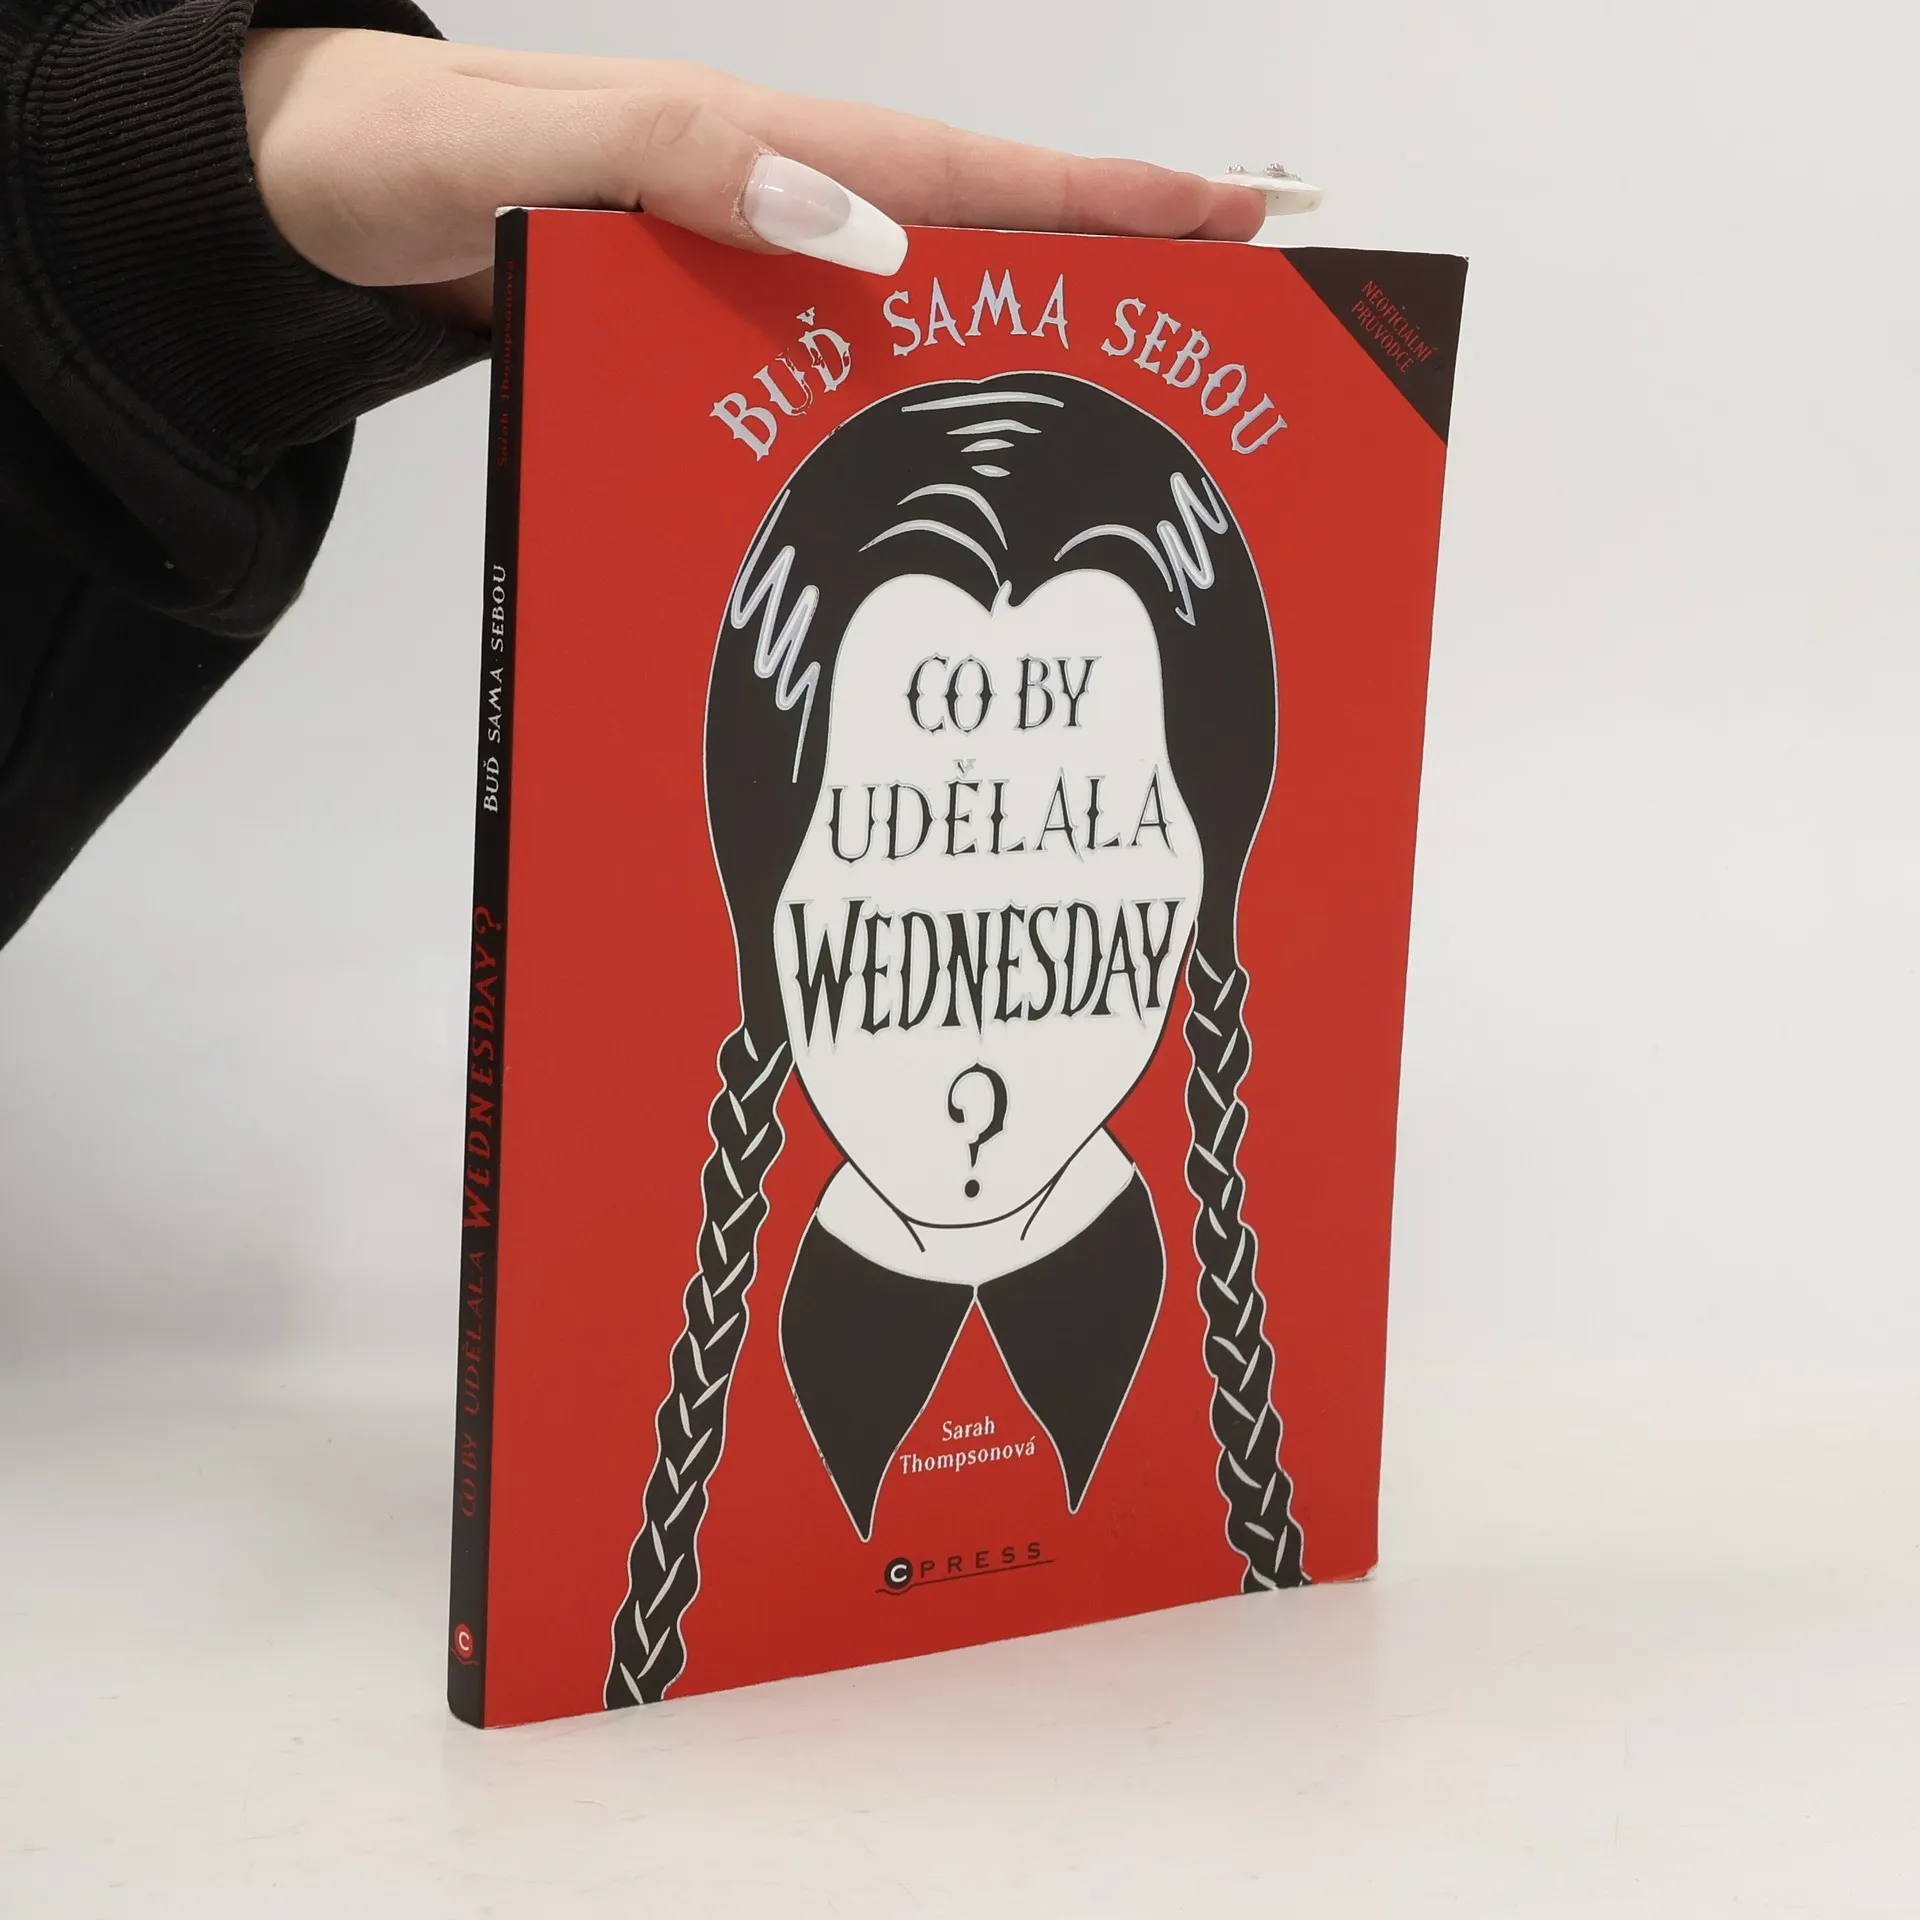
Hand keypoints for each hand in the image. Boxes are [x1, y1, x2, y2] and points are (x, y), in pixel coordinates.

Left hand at [241, 30, 1270, 328]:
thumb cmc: (392, 157)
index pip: (966, 172)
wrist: (307, 195)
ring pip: (918, 296)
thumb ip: (673, 161)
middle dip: (1112, 258)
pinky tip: (944, 453)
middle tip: (1240, 303)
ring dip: (1026, 334)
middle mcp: (770, 199)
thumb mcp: (521, 147)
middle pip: (976, 228)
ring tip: (1134, 391)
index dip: (1105, 195)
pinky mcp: (703, 318)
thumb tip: (850, 222)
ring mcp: (742, 263)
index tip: (1237, 210)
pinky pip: (835, 352)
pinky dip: (911, 388)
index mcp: (756, 146)